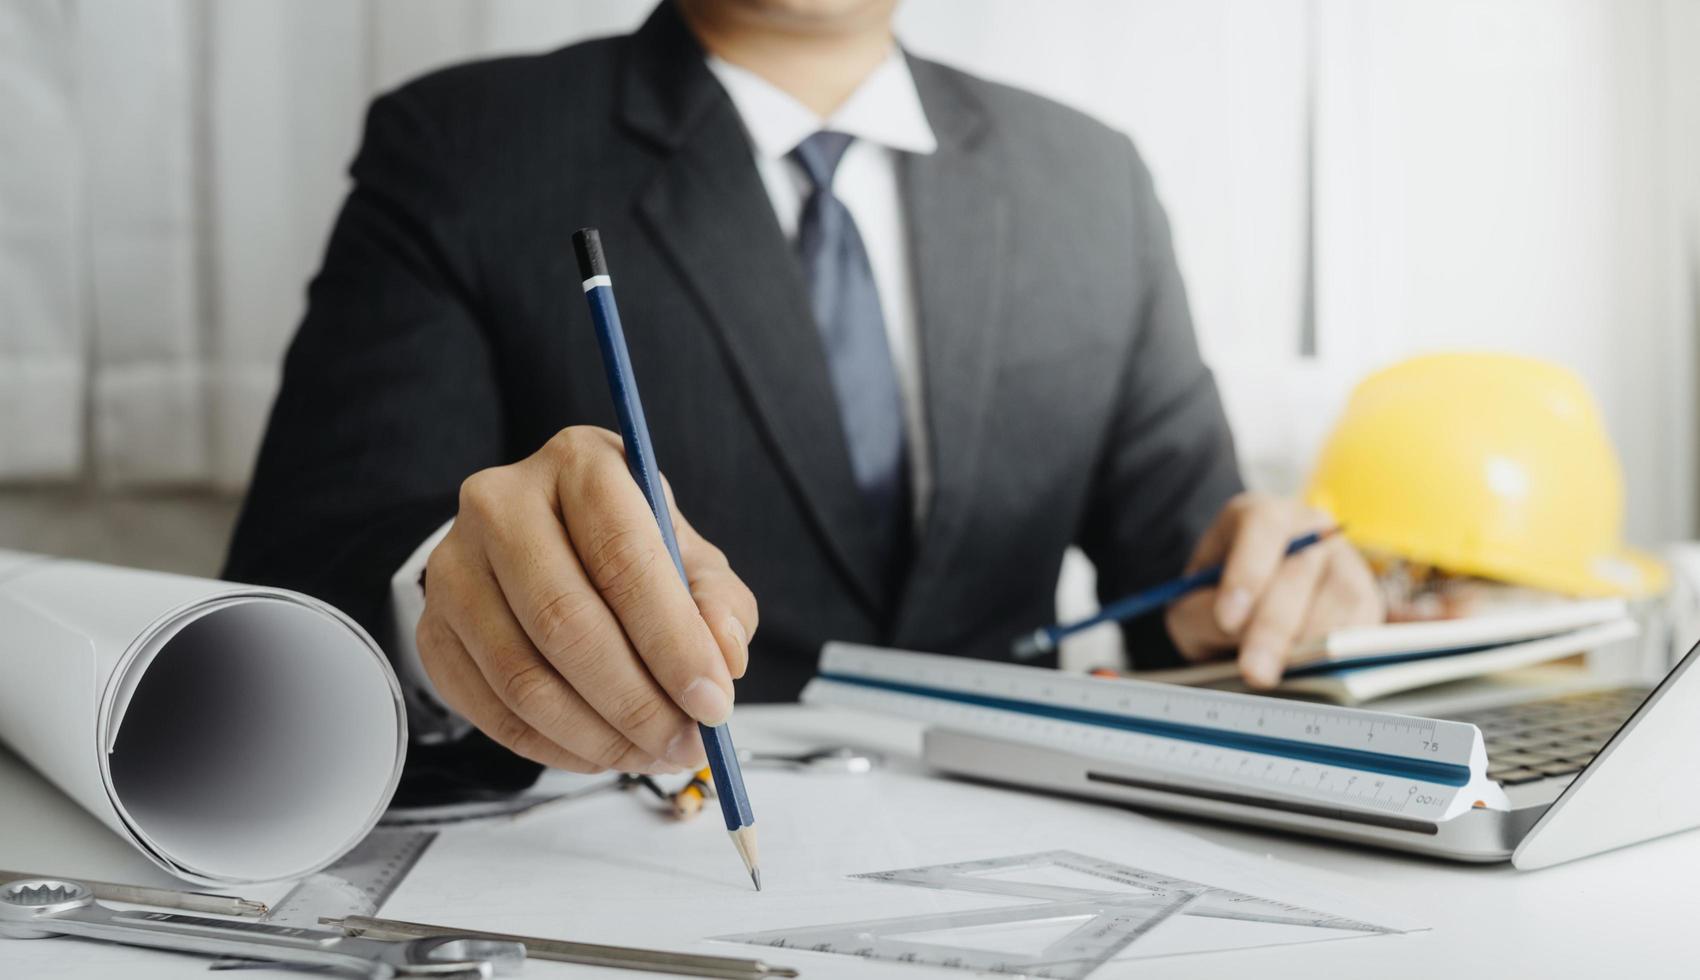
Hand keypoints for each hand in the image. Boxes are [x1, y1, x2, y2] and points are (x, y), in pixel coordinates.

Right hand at [416, 427, 757, 773]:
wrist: (540, 547)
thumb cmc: (626, 550)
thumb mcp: (687, 557)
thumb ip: (717, 602)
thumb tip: (724, 655)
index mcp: (580, 465)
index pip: (623, 557)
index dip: (672, 640)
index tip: (712, 703)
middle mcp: (501, 504)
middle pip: (565, 621)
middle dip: (636, 701)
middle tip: (686, 745)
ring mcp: (454, 568)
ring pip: (523, 677)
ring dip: (599, 735)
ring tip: (653, 754)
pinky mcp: (433, 629)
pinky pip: (493, 711)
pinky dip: (557, 747)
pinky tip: (603, 751)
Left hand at [1164, 492, 1382, 687]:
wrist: (1247, 608)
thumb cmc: (1215, 599)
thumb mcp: (1191, 602)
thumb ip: (1202, 612)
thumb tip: (1236, 629)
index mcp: (1260, 514)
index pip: (1262, 526)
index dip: (1247, 572)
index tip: (1227, 619)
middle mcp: (1310, 528)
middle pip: (1301, 568)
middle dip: (1273, 627)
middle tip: (1253, 671)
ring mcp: (1345, 559)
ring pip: (1339, 597)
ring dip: (1309, 644)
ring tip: (1280, 676)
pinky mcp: (1367, 596)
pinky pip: (1364, 624)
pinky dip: (1339, 653)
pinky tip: (1310, 672)